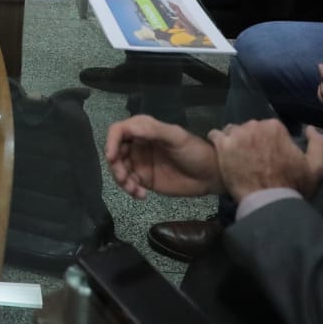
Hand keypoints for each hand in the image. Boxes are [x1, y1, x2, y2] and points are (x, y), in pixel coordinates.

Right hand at [105, 115, 221, 199]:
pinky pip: (129, 183)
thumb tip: (129, 128)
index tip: (112, 158)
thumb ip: (153, 131)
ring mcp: (139, 162)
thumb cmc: (195, 151)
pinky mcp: (143, 178)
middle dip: (115, 166)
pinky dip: (130, 190)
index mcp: (143, 129)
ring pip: (119, 169)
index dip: (111, 142)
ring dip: (122, 180)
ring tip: (135, 190)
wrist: (211, 175)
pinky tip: (141, 195)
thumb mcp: (177, 137)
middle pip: (114, 152)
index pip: (118, 131)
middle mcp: (137, 144)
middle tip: (124, 179)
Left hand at [208, 120, 322, 202]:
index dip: (269, 141)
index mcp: (275, 127)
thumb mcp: (317, 167)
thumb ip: (318, 143)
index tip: (269, 154)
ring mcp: (237, 134)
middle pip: (250, 128)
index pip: (269, 128)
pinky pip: (215, 135)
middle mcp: (254, 125)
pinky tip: (222, 152)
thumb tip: (309, 127)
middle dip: (251, 139)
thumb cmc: (293, 186)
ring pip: (233, 131)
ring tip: (237, 156)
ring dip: (234, 140)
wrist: (269, 202)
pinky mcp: (222, 145)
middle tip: (253, 158)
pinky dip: (217, 141)